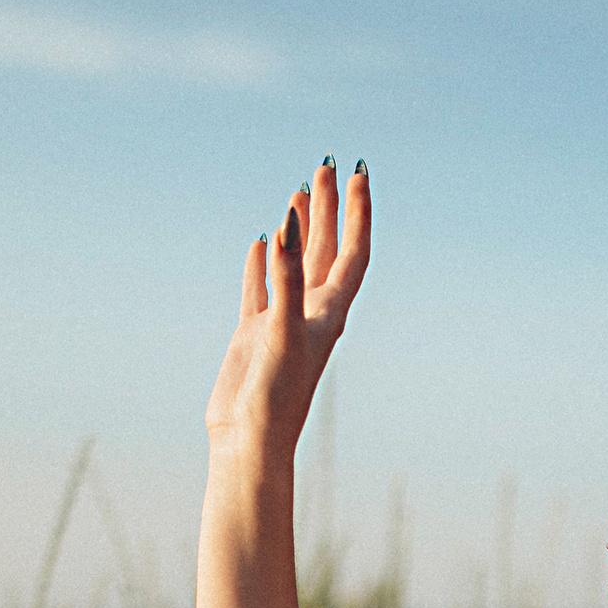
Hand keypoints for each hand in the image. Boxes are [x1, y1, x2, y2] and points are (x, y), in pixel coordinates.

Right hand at [206, 160, 371, 458]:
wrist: (249, 440)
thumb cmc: (276, 395)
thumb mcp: (283, 330)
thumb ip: (287, 278)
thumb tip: (290, 227)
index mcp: (329, 313)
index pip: (352, 252)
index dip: (358, 213)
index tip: (358, 174)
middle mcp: (310, 313)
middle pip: (326, 249)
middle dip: (328, 209)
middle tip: (326, 166)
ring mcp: (282, 322)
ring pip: (295, 264)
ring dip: (299, 229)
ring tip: (299, 192)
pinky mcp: (254, 334)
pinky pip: (261, 288)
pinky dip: (263, 263)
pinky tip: (262, 241)